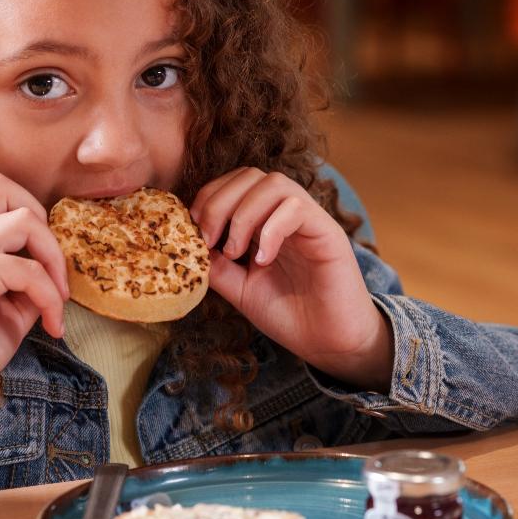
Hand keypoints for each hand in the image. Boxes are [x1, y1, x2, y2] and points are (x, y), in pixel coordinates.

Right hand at [0, 171, 68, 400]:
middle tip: (53, 271)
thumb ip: (33, 276)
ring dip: (55, 264)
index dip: (30, 209)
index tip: (43, 257)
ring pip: (27, 222)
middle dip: (42, 223)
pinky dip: (51, 299)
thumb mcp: (13, 301)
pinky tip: (53, 326)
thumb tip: (63, 267)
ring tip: (59, 302)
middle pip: (2, 184)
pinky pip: (31, 272)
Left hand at [190, 168, 392, 390]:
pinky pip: (297, 208)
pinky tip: (263, 260)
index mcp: (265, 221)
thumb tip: (189, 244)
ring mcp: (309, 220)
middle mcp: (286, 214)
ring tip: (235, 252)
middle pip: (250, 175)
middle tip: (209, 239)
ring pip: (274, 183)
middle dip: (219, 202)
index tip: (194, 232)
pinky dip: (271, 230)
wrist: (329, 344)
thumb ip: (215, 265)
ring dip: (243, 214)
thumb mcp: (240, 288)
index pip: (234, 184)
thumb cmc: (289, 315)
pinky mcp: (328, 232)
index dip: (208, 199)